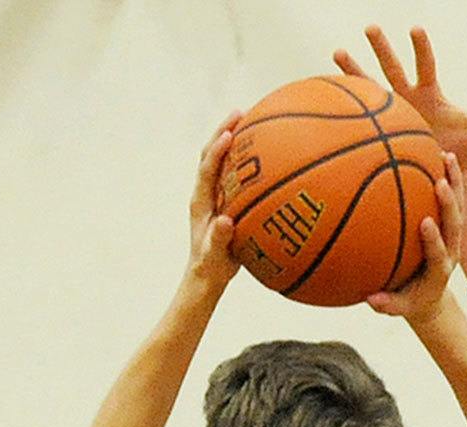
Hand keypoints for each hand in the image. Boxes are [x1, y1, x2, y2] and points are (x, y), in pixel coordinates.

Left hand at [186, 110, 242, 287]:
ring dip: (234, 139)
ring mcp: (215, 194)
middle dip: (224, 131)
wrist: (207, 274)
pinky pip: (235, 173)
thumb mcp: (215, 256)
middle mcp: (205, 192)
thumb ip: (219, 239)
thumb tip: (226, 221)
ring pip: (223, 160)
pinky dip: (246, 158)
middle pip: (211, 153)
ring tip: (252, 120)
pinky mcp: (225, 199)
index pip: (207, 168)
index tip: (231, 134)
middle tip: (241, 112)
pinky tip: (266, 153)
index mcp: (201, 202)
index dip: (218, 150)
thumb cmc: (212, 266)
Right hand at [334, 25, 466, 167]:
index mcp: (430, 93)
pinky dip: (346, 109)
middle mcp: (408, 97)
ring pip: (370, 88)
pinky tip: (325, 96)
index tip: (416, 28)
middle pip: (394, 68)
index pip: (426, 65)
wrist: (444, 170)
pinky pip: (360, 118)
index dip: (422, 48)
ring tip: (337, 53)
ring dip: (354, 72)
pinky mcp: (380, 130)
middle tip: (372, 28)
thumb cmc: (462, 148)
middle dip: (383, 48)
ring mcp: (391, 113)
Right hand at [366, 153, 463, 322]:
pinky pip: (451, 199)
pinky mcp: (450, 226)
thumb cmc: (409, 302)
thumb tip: (370, 299)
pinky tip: (436, 153)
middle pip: (455, 224)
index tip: (426, 223)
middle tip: (440, 182)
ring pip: (458, 206)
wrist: (429, 297)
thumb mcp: (398, 308)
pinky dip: (447, 177)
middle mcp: (451, 250)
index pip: (439, 253)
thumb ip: (386, 305)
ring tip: (446, 155)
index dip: (434, 239)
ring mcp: (453, 236)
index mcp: (439, 270)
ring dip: (454, 182)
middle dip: (449, 204)